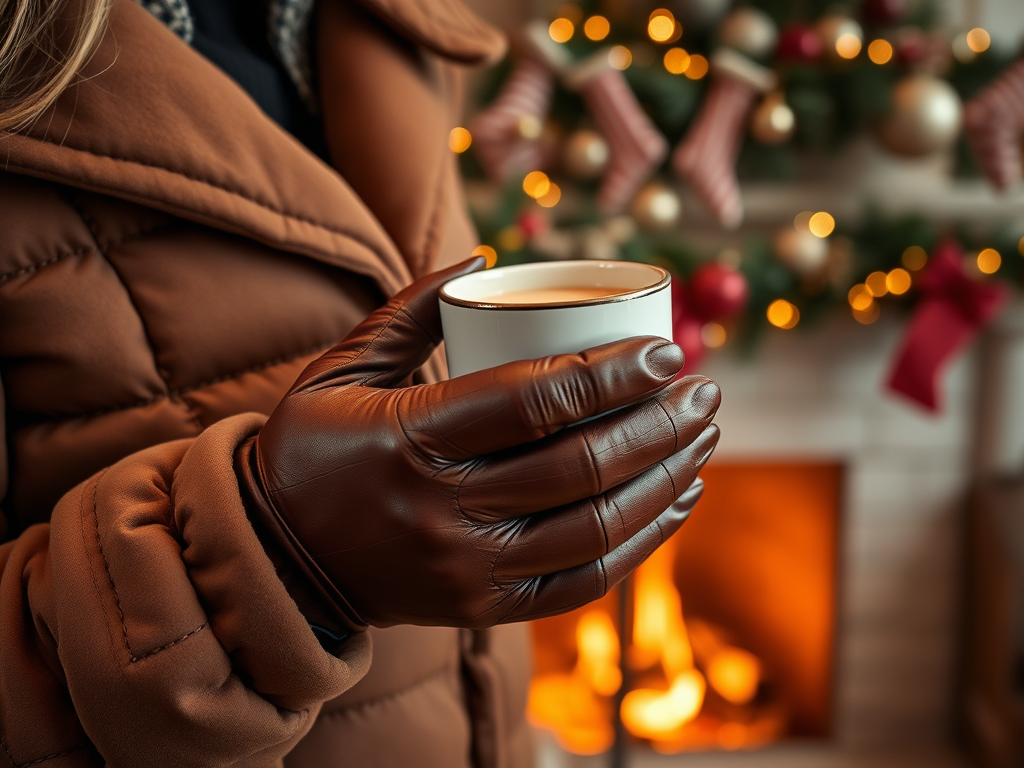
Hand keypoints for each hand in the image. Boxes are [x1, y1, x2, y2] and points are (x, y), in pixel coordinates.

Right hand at [238, 258, 719, 630]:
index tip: (665, 351)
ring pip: (595, 525)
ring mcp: (468, 569)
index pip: (534, 399)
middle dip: (659, 423)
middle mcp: (445, 509)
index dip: (613, 372)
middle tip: (702, 389)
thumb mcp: (340, 370)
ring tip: (704, 437)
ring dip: (665, 477)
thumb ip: (408, 310)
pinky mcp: (483, 607)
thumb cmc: (312, 451)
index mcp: (411, 439)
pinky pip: (582, 579)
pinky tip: (676, 500)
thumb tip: (486, 259)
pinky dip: (641, 540)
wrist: (278, 563)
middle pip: (581, 463)